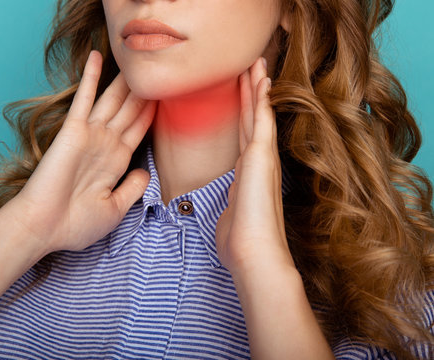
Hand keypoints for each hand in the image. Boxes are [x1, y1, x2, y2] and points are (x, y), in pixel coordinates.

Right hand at [0, 50, 156, 253]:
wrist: (44, 228)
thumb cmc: (75, 225)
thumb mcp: (115, 209)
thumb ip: (133, 188)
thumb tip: (146, 172)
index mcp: (117, 161)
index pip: (140, 129)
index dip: (152, 112)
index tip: (167, 95)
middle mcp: (106, 143)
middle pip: (131, 109)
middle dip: (145, 90)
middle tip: (158, 68)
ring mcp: (91, 134)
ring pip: (114, 99)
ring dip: (126, 80)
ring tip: (138, 58)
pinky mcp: (73, 130)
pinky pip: (85, 98)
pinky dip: (91, 77)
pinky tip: (97, 56)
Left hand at [215, 57, 293, 274]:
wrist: (253, 253)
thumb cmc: (240, 240)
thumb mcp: (230, 215)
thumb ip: (231, 204)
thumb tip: (227, 208)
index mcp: (248, 173)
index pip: (245, 135)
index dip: (245, 113)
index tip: (243, 93)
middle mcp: (258, 162)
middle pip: (253, 119)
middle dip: (252, 93)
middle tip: (252, 68)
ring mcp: (262, 158)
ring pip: (260, 114)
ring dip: (258, 88)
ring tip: (257, 64)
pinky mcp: (262, 157)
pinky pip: (263, 120)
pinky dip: (262, 99)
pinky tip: (262, 80)